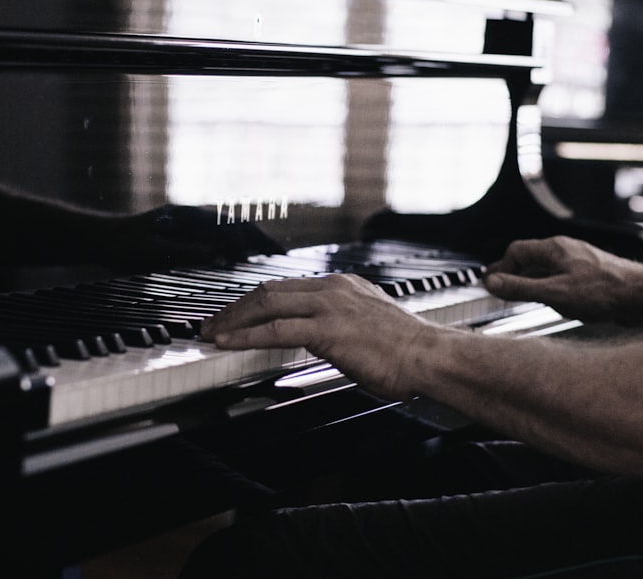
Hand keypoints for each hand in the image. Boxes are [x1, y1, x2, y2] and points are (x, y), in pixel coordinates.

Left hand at [200, 274, 443, 400]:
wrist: (429, 356)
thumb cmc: (406, 350)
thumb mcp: (369, 325)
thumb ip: (344, 323)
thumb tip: (325, 336)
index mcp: (342, 286)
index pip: (287, 287)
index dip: (256, 301)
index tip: (238, 313)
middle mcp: (332, 289)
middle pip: (269, 290)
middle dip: (235, 306)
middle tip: (214, 321)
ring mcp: (329, 306)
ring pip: (266, 305)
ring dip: (233, 319)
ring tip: (212, 332)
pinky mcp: (327, 329)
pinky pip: (274, 330)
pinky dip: (245, 336)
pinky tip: (228, 343)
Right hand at [482, 236, 642, 323]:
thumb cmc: (605, 291)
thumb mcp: (555, 293)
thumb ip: (520, 288)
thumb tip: (492, 283)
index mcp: (554, 249)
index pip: (516, 251)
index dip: (501, 269)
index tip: (491, 285)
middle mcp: (566, 252)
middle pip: (530, 261)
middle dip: (516, 279)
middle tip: (503, 294)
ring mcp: (579, 264)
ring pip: (547, 273)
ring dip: (537, 288)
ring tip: (533, 304)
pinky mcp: (590, 278)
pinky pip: (563, 282)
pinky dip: (555, 294)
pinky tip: (563, 308)